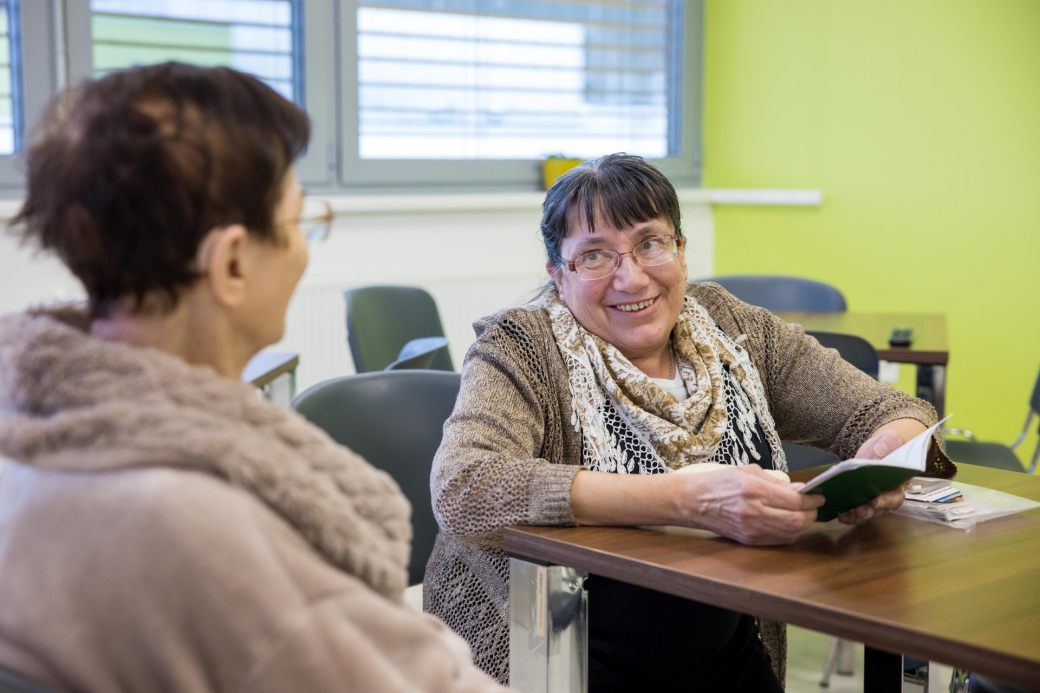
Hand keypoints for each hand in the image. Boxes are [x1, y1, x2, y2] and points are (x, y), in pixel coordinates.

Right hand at [683, 465, 824, 544]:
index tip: (819, 495)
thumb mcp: (746, 471)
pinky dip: (790, 533)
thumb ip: (775, 481)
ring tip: (804, 514)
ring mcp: (751, 529)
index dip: (812, 500)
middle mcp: (753, 511)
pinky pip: (778, 540)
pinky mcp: (749, 540)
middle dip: (812, 514)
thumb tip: (800, 490)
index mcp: (753, 490)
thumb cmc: (717, 483)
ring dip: (803, 524)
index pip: (794, 501)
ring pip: (790, 533)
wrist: (692, 502)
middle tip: (814, 506)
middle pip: (797, 520)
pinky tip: (789, 523)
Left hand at [837, 427, 912, 524]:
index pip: (896, 495)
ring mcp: (878, 498)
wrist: (877, 448)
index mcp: (901, 481)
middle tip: (858, 511)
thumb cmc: (887, 445)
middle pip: (883, 508)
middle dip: (870, 511)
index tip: (874, 501)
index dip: (886, 501)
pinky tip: (840, 514)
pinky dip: (849, 514)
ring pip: (870, 512)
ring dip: (858, 516)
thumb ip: (890, 443)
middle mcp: (891, 494)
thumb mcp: (891, 439)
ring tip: (845, 515)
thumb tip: (881, 450)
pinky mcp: (865, 499)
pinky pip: (858, 510)